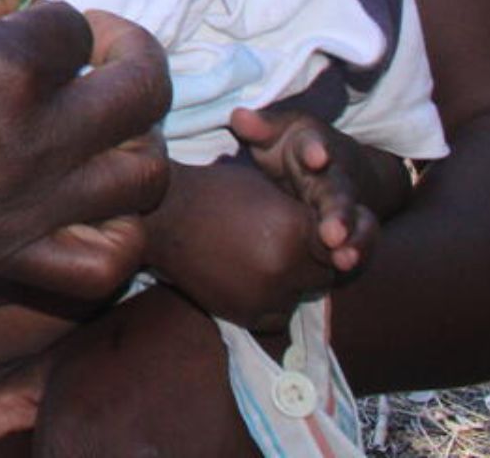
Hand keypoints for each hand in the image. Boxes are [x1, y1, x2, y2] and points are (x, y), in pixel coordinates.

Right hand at [0, 0, 169, 300]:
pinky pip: (104, 262)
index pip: (74, 26)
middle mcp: (33, 138)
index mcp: (4, 66)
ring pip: (144, 177)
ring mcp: (27, 205)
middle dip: (131, 54)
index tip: (32, 16)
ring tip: (105, 122)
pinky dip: (118, 233)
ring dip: (136, 139)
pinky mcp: (7, 256)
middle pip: (140, 92)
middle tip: (104, 47)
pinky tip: (93, 202)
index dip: (57, 13)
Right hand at [146, 155, 333, 329]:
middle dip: (309, 262)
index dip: (327, 240)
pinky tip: (248, 278)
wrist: (161, 214)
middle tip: (282, 246)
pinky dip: (269, 301)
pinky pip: (278, 315)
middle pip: (324, 274)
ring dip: (289, 284)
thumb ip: (306, 209)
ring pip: (300, 297)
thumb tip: (340, 227)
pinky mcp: (246, 315)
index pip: (338, 244)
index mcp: (295, 229)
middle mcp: (285, 265)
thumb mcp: (267, 186)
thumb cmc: (215, 191)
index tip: (313, 236)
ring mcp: (265, 294)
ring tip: (259, 260)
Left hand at [231, 106, 378, 274]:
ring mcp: (345, 204)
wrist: (330, 162)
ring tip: (344, 259)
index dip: (314, 151)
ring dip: (352, 240)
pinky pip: (358, 241)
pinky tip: (345, 267)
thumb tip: (239, 116)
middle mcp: (334, 177)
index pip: (314, 147)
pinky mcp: (349, 228)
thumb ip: (260, 126)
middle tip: (332, 233)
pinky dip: (356, 253)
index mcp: (313, 147)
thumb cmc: (291, 145)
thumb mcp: (277, 130)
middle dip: (338, 212)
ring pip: (354, 221)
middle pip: (339, 193)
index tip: (315, 157)